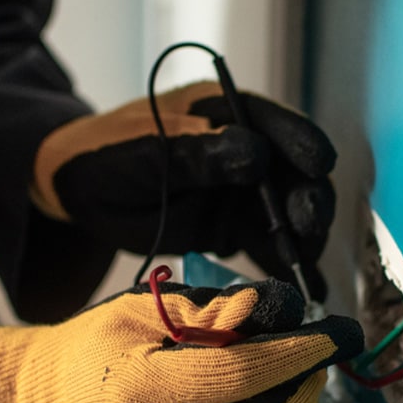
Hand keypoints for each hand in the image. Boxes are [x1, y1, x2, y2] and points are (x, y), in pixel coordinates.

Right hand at [0, 278, 362, 402]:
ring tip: (300, 395)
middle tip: (313, 366)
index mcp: (149, 393)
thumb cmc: (97, 346)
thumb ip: (206, 312)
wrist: (52, 401)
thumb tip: (266, 312)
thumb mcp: (141, 310)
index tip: (331, 335)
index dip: (297, 353)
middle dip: (306, 398)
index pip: (242, 376)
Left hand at [32, 81, 336, 299]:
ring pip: (290, 216)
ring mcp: (246, 194)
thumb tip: (256, 154)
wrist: (82, 193)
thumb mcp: (149, 151)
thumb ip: (200, 153)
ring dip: (304, 239)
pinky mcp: (237, 230)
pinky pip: (270, 248)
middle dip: (308, 200)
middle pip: (295, 176)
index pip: (277, 125)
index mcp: (229, 114)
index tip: (320, 164)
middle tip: (308, 225)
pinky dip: (288, 268)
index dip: (303, 143)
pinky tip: (305, 288)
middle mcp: (248, 153)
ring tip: (306, 264)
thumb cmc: (108, 156)